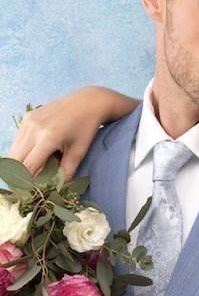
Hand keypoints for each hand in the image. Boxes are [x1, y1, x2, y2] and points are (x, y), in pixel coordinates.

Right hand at [6, 86, 136, 178]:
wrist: (88, 102)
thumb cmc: (87, 128)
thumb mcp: (79, 152)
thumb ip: (65, 172)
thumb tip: (54, 190)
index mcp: (48, 138)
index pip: (27, 167)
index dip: (26, 182)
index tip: (31, 193)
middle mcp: (34, 128)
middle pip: (14, 160)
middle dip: (18, 175)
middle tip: (29, 184)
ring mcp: (28, 121)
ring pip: (13, 150)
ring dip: (20, 163)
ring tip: (36, 169)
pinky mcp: (27, 117)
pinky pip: (18, 140)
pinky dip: (23, 151)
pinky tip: (37, 155)